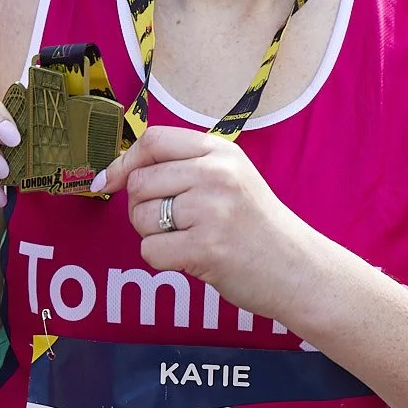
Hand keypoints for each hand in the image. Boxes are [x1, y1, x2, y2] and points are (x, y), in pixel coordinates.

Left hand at [94, 126, 319, 324]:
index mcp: (220, 151)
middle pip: (140, 182)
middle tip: (173, 222)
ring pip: (140, 217)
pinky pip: (151, 251)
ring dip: (153, 235)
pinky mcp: (205, 248)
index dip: (125, 160)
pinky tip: (192, 258)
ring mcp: (211, 211)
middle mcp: (216, 174)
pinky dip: (163, 259)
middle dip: (142, 206)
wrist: (296, 267)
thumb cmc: (255, 226)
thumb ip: (183, 167)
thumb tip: (115, 172)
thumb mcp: (231, 177)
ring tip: (188, 239)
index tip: (110, 180)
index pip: (154, 140)